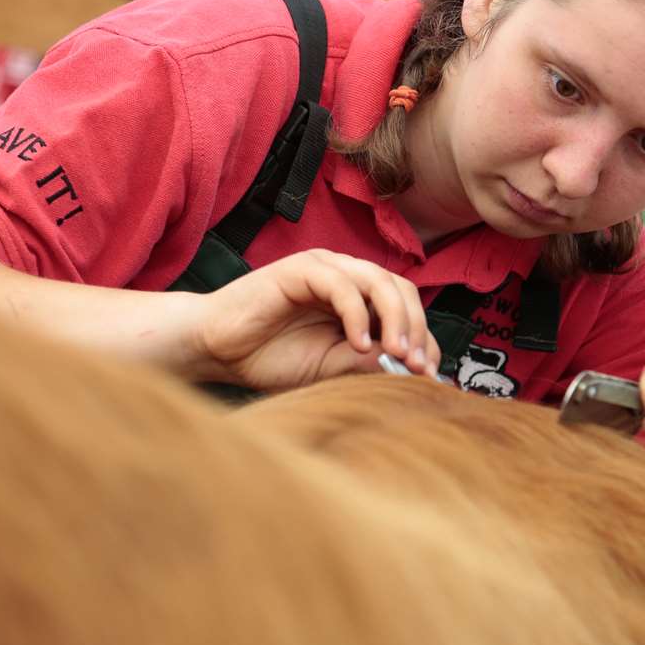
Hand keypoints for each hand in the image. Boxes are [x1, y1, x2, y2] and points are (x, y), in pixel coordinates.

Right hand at [193, 249, 440, 390]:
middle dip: (416, 328)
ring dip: (395, 318)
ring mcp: (325, 269)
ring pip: (379, 281)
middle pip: (402, 289)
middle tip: (415, 365)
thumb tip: (412, 370)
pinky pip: (342, 285)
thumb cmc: (269, 357)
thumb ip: (368, 364)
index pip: (406, 308)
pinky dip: (357, 314)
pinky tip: (359, 344)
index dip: (423, 339)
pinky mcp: (301, 269)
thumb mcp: (331, 369)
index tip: (427, 375)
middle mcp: (347, 277)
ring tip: (395, 354)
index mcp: (358, 298)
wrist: (217, 350)